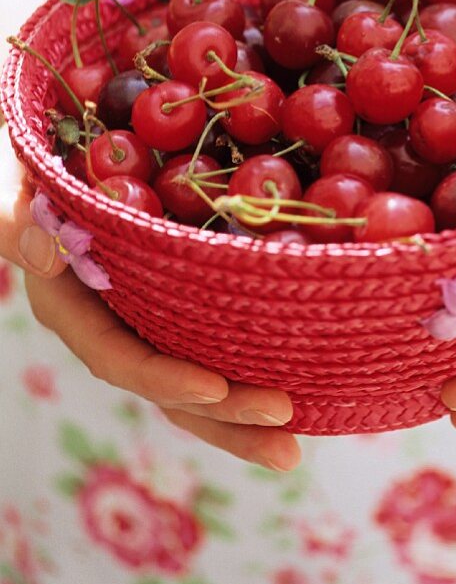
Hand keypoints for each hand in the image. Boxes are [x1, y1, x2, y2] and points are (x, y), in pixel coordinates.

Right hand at [0, 130, 299, 469]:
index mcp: (70, 303)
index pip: (116, 355)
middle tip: (284, 434)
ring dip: (242, 412)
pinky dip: (250, 364)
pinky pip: (212, 339)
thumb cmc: (34, 157)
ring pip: (194, 376)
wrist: (64, 141)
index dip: (162, 376)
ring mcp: (147, 316)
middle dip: (223, 417)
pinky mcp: (178, 298)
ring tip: (295, 443)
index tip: (214, 387)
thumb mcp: (10, 178)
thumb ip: (14, 214)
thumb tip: (47, 251)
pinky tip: (299, 386)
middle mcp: (111, 321)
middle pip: (166, 387)